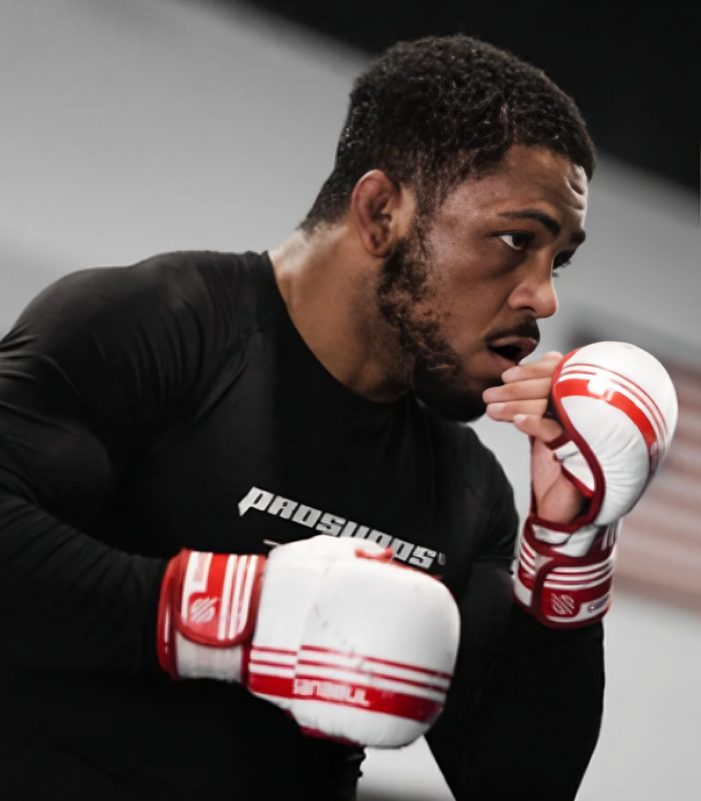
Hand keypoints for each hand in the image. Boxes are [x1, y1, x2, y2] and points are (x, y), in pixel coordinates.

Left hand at [482, 351, 585, 522]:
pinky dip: (535, 423)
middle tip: (489, 395)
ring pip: (552, 408)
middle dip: (516, 390)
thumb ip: (539, 399)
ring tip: (491, 409)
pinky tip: (517, 422)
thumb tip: (540, 362)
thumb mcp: (544, 426)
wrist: (559, 508)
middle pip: (554, 389)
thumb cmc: (555, 466)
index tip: (505, 376)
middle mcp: (592, 414)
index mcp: (585, 403)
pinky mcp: (583, 456)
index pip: (560, 375)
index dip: (533, 372)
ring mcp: (590, 433)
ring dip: (516, 406)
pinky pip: (558, 432)